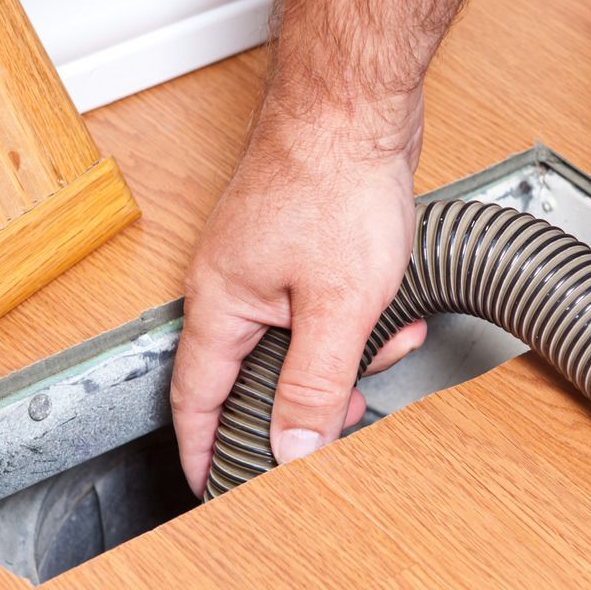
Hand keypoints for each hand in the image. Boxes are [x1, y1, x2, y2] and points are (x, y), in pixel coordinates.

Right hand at [171, 94, 428, 496]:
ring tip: (388, 339)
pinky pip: (324, 306)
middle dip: (308, 399)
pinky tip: (395, 307)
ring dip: (348, 352)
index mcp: (219, 304)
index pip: (195, 398)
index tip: (211, 488)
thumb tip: (294, 450)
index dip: (201, 449)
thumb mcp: (337, 307)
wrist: (357, 101)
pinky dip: (360, 316)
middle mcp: (233, 285)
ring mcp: (266, 262)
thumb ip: (315, 386)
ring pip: (301, 339)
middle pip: (258, 373)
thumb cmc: (334, 181)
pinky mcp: (301, 244)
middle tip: (343, 420)